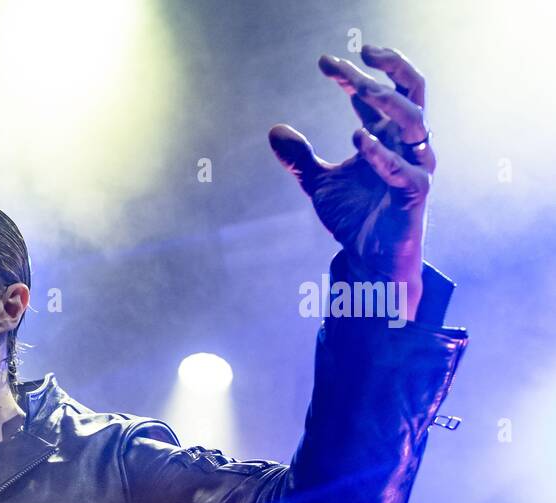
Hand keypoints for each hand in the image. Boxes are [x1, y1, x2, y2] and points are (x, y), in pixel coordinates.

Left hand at [269, 45, 433, 319]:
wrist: (369, 261)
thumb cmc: (354, 218)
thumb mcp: (318, 185)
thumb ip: (300, 159)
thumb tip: (274, 130)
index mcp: (385, 137)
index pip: (376, 95)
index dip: (353, 75)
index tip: (324, 62)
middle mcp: (405, 146)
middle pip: (410, 93)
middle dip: (389, 69)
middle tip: (362, 52)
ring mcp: (415, 168)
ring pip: (416, 122)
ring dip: (388, 103)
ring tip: (361, 89)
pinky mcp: (415, 196)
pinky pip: (405, 170)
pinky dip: (382, 154)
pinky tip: (359, 139)